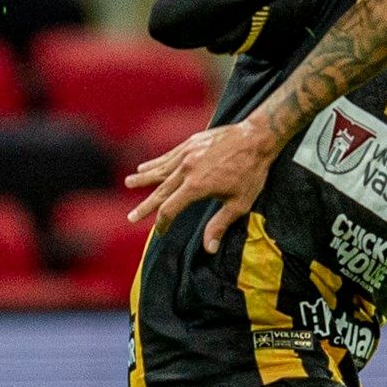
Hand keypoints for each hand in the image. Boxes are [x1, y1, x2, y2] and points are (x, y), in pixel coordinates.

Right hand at [125, 122, 277, 252]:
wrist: (257, 137)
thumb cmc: (251, 172)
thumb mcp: (239, 203)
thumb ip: (220, 225)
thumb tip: (209, 249)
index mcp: (196, 186)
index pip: (170, 209)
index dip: (163, 223)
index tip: (160, 232)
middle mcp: (186, 169)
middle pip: (160, 191)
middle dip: (146, 206)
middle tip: (131, 217)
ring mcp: (187, 154)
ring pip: (160, 170)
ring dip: (144, 178)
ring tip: (128, 183)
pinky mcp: (190, 143)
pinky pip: (168, 156)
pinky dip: (156, 162)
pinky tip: (145, 166)